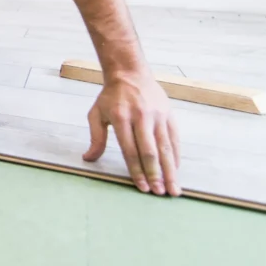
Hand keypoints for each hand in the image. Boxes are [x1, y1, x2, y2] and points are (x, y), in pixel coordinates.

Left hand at [82, 72, 180, 195]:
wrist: (130, 72)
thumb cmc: (111, 96)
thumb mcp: (96, 113)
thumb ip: (95, 137)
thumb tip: (88, 158)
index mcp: (121, 118)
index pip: (130, 150)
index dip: (137, 171)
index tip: (143, 188)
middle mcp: (141, 117)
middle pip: (150, 151)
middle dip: (155, 175)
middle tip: (160, 193)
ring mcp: (157, 115)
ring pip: (165, 147)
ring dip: (170, 170)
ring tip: (174, 189)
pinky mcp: (169, 114)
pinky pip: (174, 138)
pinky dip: (176, 156)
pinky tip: (176, 170)